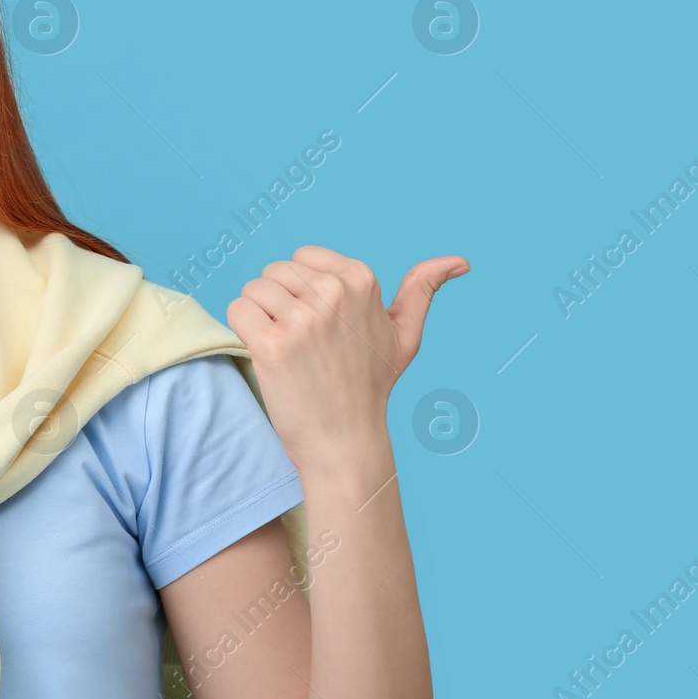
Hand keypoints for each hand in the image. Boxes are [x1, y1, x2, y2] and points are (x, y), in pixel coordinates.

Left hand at [226, 246, 468, 476]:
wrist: (344, 441)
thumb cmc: (370, 386)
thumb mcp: (405, 335)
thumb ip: (423, 290)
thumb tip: (459, 262)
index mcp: (361, 280)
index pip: (302, 257)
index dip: (302, 290)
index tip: (320, 324)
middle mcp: (333, 292)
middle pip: (274, 271)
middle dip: (278, 302)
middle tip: (301, 343)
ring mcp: (303, 318)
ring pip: (253, 288)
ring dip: (259, 316)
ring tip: (285, 349)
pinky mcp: (273, 343)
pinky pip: (238, 309)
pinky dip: (242, 328)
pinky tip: (265, 352)